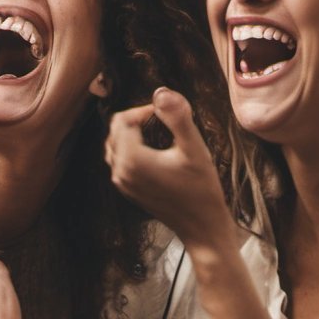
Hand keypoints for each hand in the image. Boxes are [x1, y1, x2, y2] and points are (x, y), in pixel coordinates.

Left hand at [106, 87, 232, 246]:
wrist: (202, 227)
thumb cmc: (201, 189)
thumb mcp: (194, 149)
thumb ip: (177, 117)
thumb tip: (161, 91)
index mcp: (132, 160)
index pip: (122, 119)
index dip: (143, 110)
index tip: (167, 115)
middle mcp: (120, 172)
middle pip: (116, 130)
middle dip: (137, 120)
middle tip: (166, 122)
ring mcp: (122, 183)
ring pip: (116, 145)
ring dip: (134, 134)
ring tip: (161, 135)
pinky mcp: (128, 190)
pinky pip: (120, 160)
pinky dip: (133, 149)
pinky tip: (157, 153)